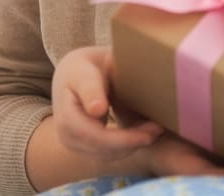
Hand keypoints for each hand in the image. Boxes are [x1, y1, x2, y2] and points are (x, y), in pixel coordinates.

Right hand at [51, 45, 164, 161]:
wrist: (72, 77)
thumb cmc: (82, 69)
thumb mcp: (85, 70)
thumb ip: (90, 86)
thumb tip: (97, 110)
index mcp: (65, 111)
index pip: (91, 132)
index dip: (122, 138)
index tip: (149, 130)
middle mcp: (65, 134)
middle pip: (101, 148)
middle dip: (132, 141)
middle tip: (158, 128)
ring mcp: (75, 145)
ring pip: (108, 154)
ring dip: (134, 145)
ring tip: (155, 129)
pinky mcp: (87, 150)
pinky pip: (110, 154)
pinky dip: (129, 145)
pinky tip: (145, 133)